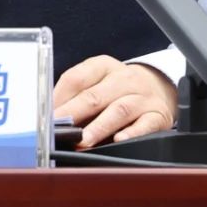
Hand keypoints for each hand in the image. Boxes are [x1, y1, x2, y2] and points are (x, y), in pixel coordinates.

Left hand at [52, 55, 177, 147]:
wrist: (160, 88)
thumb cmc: (119, 89)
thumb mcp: (99, 82)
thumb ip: (77, 96)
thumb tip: (52, 118)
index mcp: (103, 66)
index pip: (76, 78)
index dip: (58, 98)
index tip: (46, 115)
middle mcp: (124, 78)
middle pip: (94, 95)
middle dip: (73, 114)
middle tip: (58, 130)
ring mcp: (142, 97)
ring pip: (119, 110)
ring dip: (99, 127)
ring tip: (83, 141)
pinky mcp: (158, 115)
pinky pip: (145, 124)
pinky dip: (131, 133)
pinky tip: (119, 140)